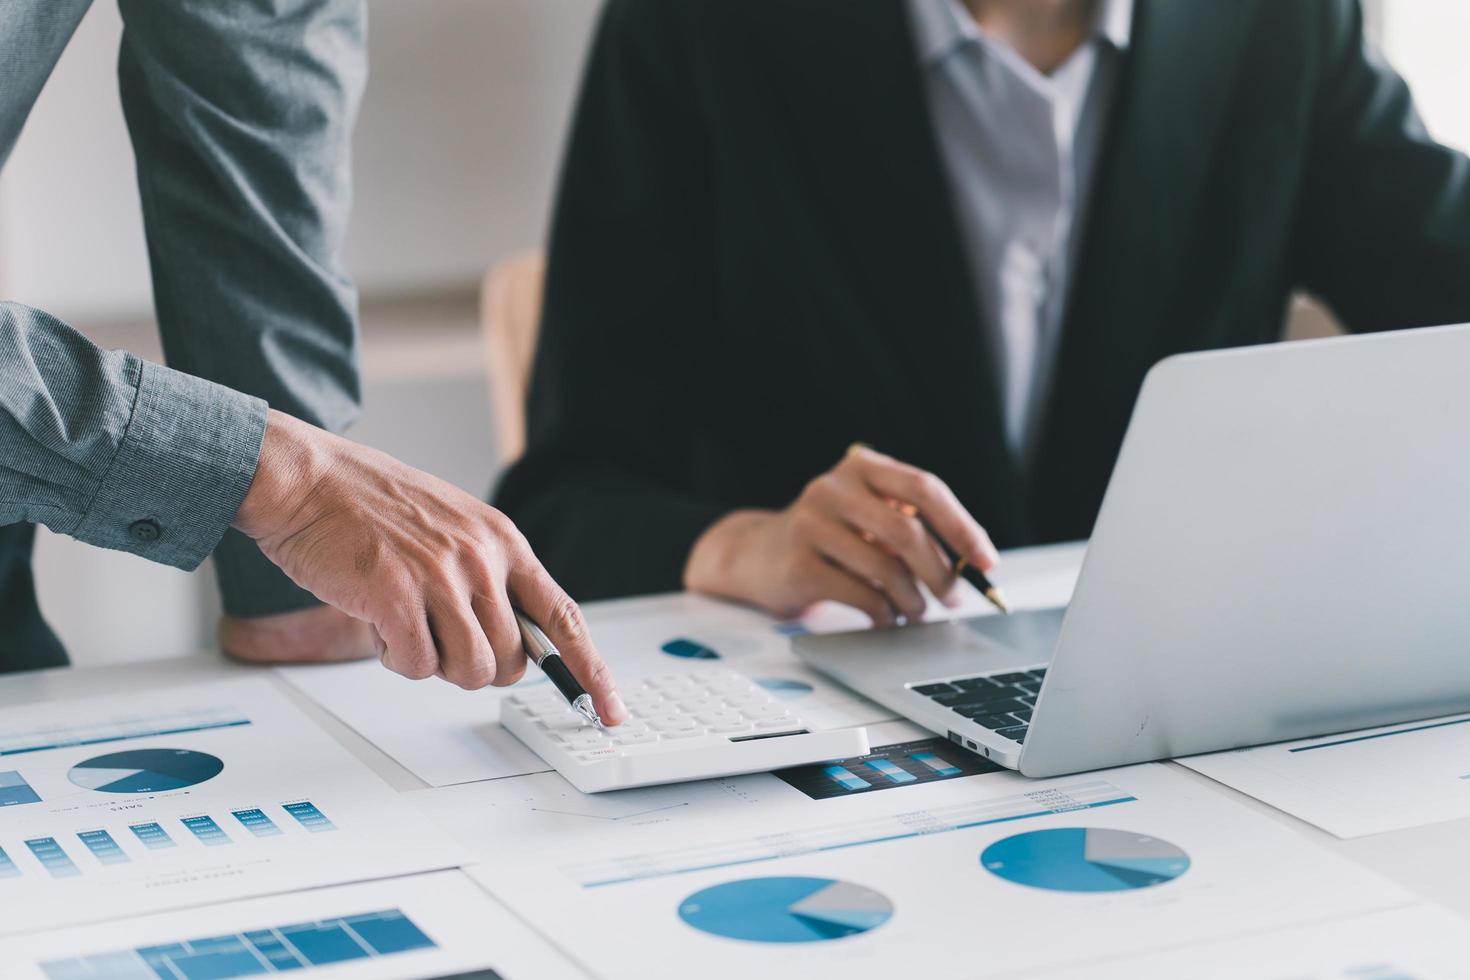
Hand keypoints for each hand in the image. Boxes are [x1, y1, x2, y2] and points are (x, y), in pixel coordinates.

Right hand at [231, 410, 625, 723]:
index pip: (564, 617)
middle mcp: (481, 559)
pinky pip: (417, 667)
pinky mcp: (397, 597)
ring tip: (405, 621)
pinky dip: (395, 657)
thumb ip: (489, 576)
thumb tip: (513, 640)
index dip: (590, 669)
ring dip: (434, 663)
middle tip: (437, 637)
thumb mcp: (453, 527)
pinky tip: (378, 618)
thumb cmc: (369, 506)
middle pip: (509, 662)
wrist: (306, 479)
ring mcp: (441, 577)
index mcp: (503, 541)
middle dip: (475, 666)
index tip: (608, 707)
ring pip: (470, 671)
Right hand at [683, 445, 997, 624]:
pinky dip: (884, 613)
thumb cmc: (831, 538)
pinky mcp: (798, 564)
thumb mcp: (868, 515)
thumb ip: (913, 526)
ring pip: (885, 568)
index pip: (925, 489)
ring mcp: (810, 524)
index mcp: (861, 466)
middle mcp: (833, 488)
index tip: (987, 562)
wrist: (757, 555)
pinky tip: (887, 618)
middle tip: (953, 599)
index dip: (962, 527)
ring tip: (916, 611)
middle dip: (940, 572)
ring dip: (912, 599)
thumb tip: (973, 563)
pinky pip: (860, 594)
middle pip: (907, 530)